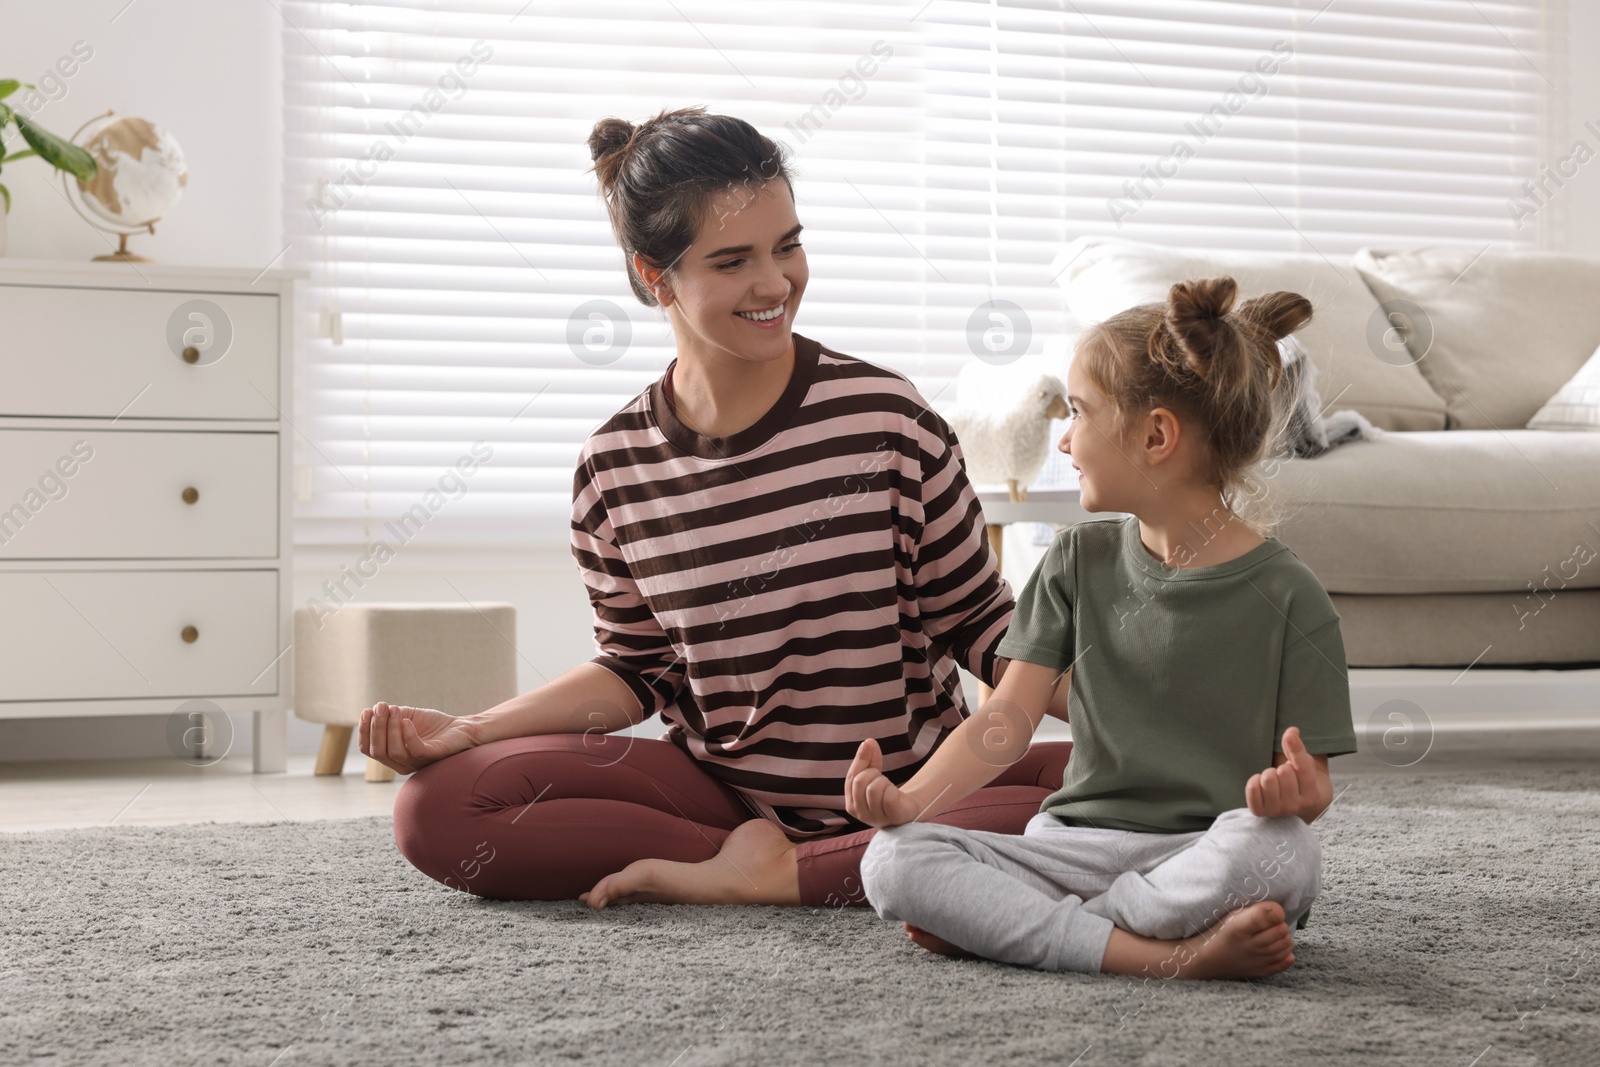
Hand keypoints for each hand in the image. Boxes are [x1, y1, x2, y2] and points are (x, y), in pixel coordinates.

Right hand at [359, 701, 479, 774]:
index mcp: (392, 755)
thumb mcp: (405, 717)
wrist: (461, 727)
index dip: (363, 731)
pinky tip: (407, 721)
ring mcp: (417, 763)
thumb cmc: (432, 724)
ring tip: (395, 709)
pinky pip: (415, 750)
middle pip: (378, 751)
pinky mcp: (432, 757)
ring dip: (391, 727)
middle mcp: (402, 763)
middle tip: (380, 706)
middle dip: (376, 727)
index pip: (368, 749)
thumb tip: (371, 710)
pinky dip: (408, 735)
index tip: (366, 710)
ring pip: (394, 752)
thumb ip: (389, 716)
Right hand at [844, 737, 925, 828]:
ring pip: (874, 789)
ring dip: (884, 781)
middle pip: (860, 782)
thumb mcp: (873, 774)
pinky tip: (895, 795)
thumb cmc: (885, 791)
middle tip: (881, 777)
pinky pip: (888, 797)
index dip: (860, 759)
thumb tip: (867, 741)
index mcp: (851, 804)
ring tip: (887, 787)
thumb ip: (867, 759)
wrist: (907, 807)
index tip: (869, 744)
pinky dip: (893, 790)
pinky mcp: (893, 818)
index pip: (851, 778)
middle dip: (872, 772)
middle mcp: (861, 815)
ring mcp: (877, 819)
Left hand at [1245, 726, 1330, 822]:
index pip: (1303, 767)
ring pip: (1268, 779)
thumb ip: (1297, 749)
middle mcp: (1296, 806)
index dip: (1295, 747)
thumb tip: (1292, 731)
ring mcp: (1277, 811)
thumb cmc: (1297, 784)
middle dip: (1280, 768)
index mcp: (1312, 795)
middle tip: (1283, 777)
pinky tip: (1261, 787)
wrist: (1289, 808)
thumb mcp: (1303, 767)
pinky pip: (1252, 787)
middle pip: (1283, 771)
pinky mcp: (1259, 812)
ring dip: (1268, 775)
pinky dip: (1254, 782)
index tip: (1290, 735)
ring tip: (1273, 782)